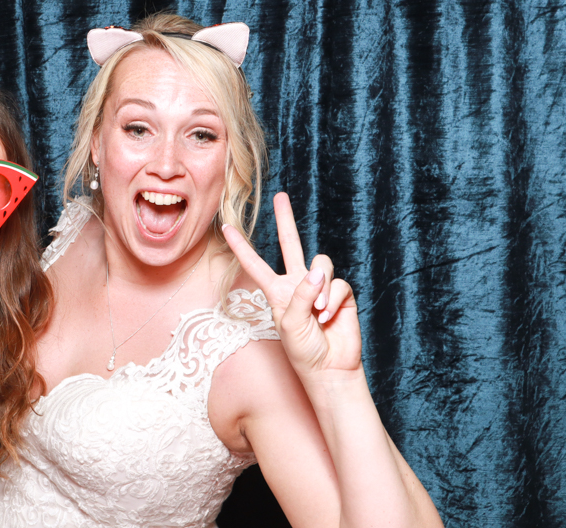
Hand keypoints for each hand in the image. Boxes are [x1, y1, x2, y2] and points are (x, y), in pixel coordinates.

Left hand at [221, 193, 361, 379]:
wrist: (330, 369)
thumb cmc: (303, 350)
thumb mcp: (290, 323)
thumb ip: (300, 294)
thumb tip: (317, 270)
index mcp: (276, 291)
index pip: (255, 264)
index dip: (241, 247)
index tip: (225, 227)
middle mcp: (297, 284)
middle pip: (291, 244)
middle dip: (286, 220)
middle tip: (281, 196)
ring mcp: (320, 287)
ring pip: (321, 265)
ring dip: (320, 288)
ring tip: (318, 312)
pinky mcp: (341, 294)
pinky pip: (339, 285)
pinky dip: (334, 301)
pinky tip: (329, 318)